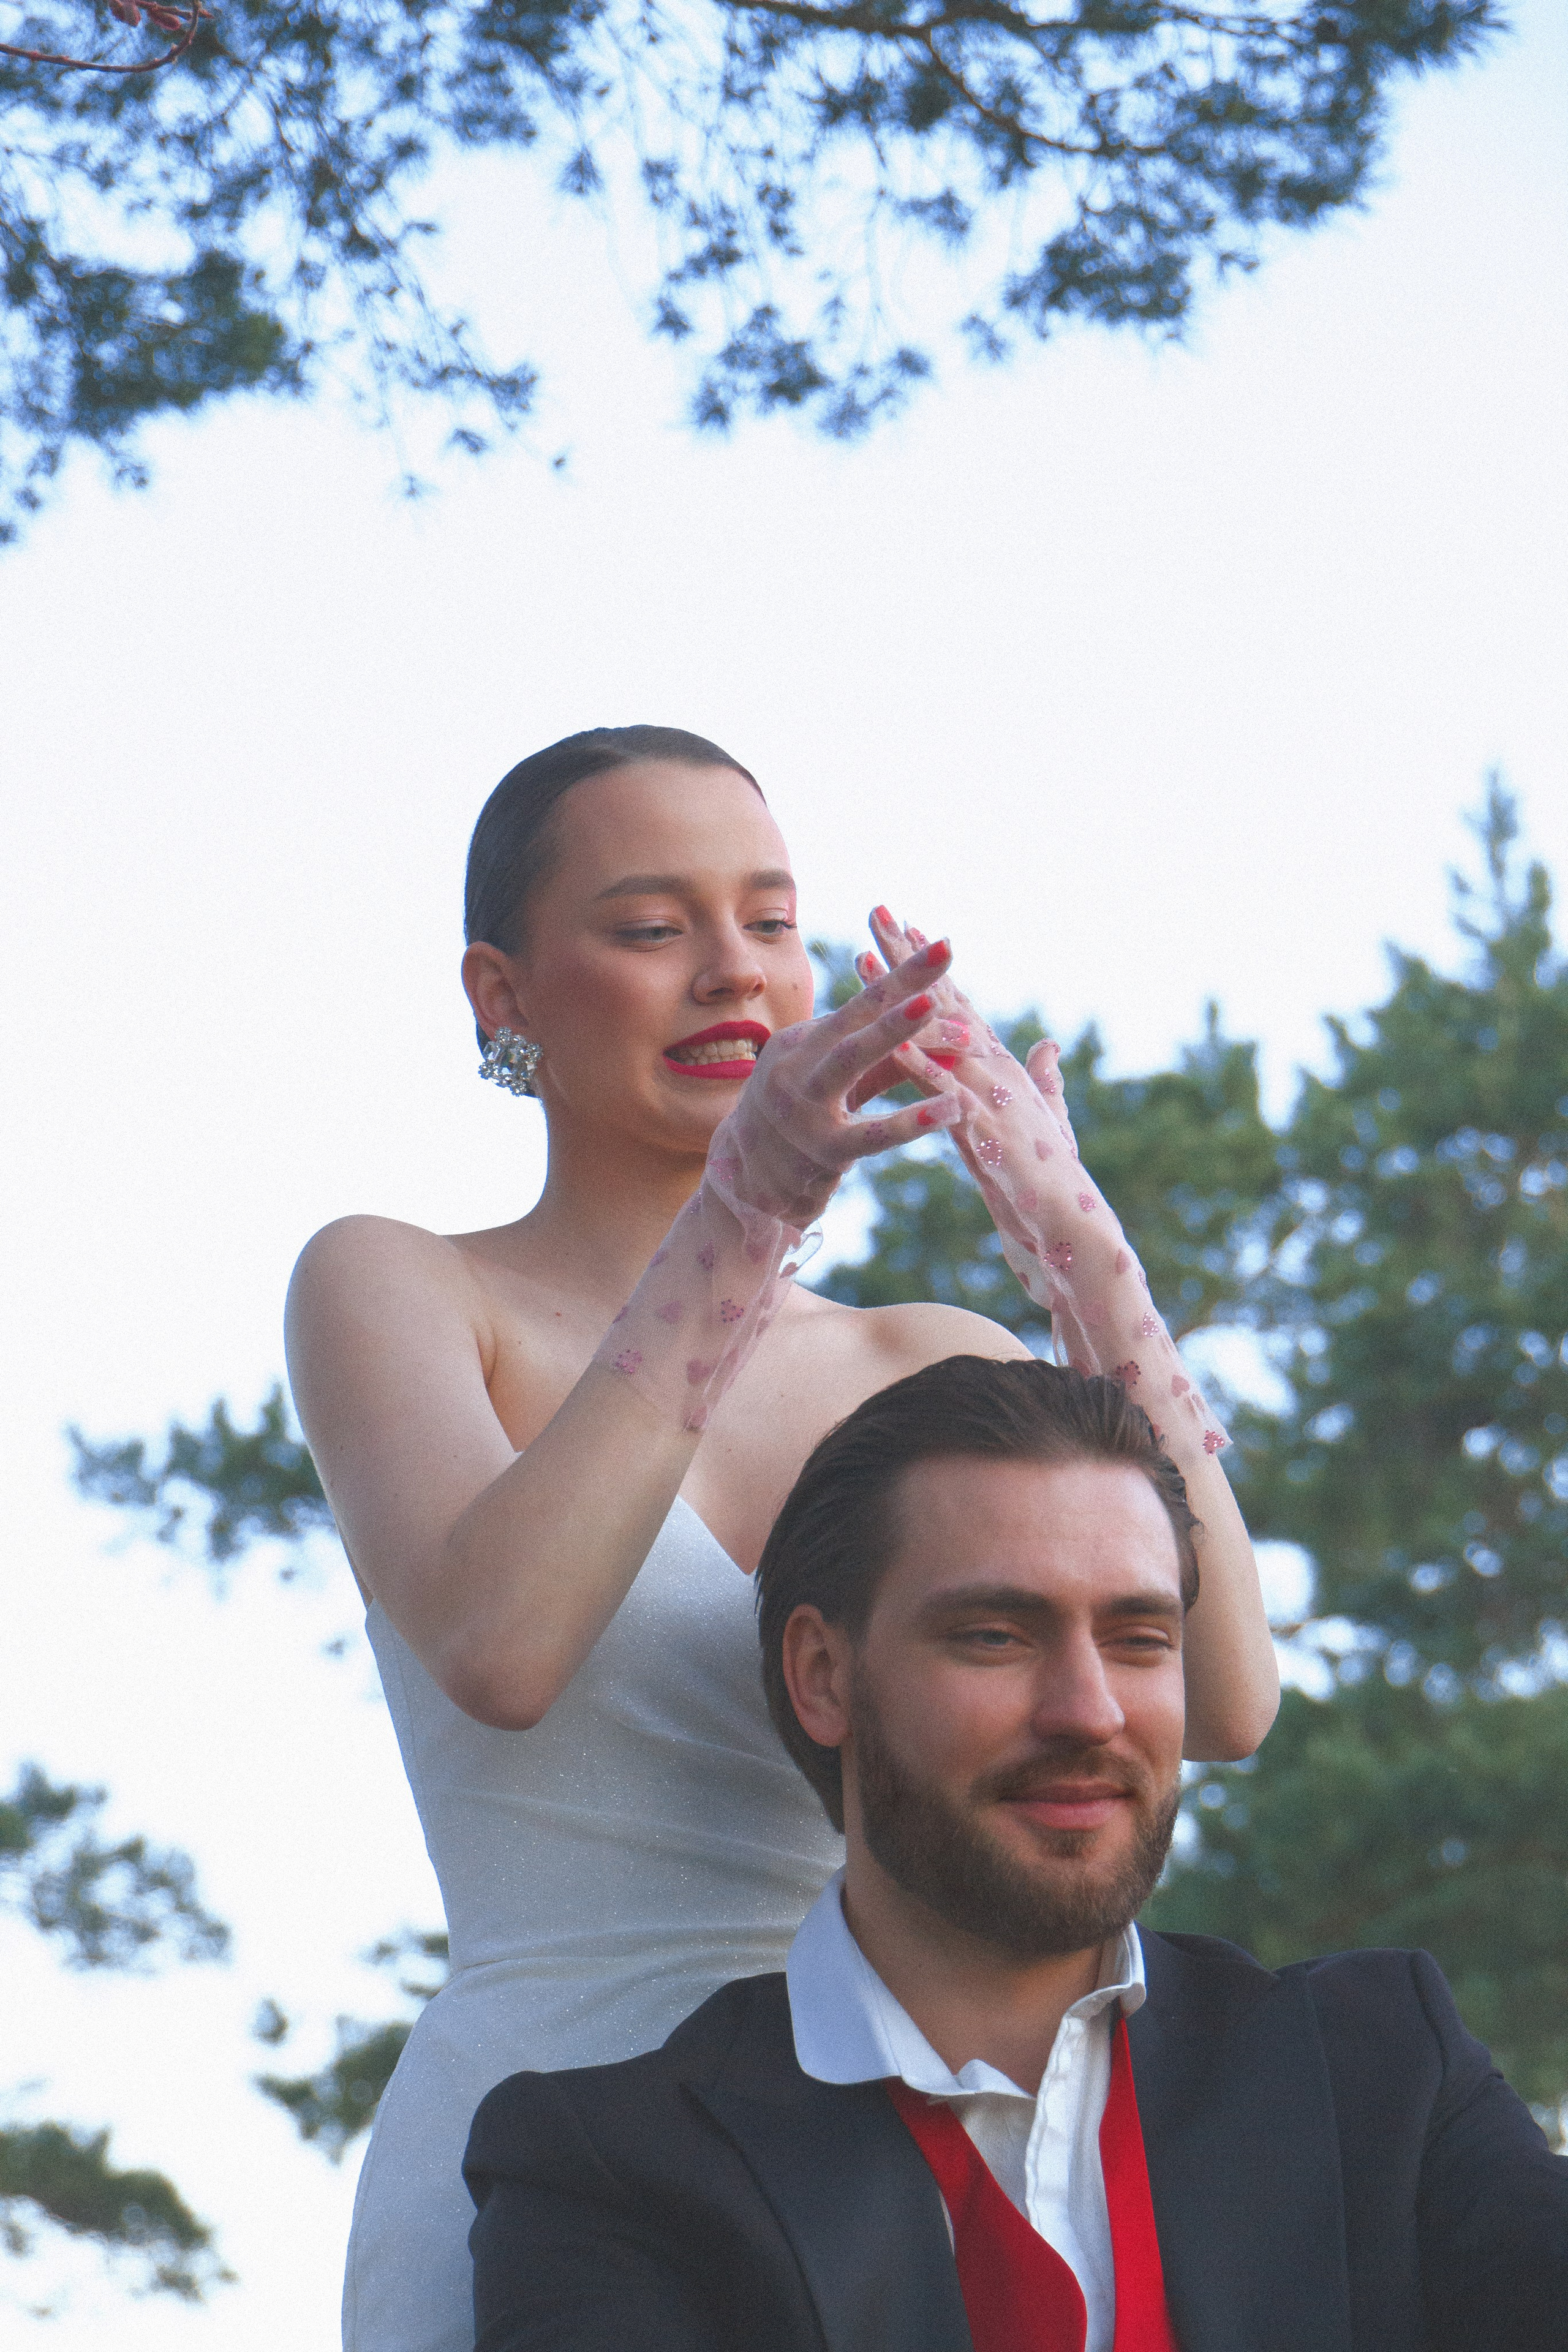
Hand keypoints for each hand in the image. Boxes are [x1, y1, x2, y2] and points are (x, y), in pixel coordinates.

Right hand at [711, 935, 962, 1230]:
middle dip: (903, 983)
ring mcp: (805, 1107)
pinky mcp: (820, 1152)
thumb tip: (930, 1019)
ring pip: (854, 1060)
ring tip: (942, 1015)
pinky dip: (912, 1120)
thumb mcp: (826, 1076)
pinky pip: (872, 1134)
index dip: (901, 973)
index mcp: (802, 1041)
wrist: (745, 1182)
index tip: (943, 945)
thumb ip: (871, 1052)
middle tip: (945, 952)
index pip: (861, 1003)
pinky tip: (951, 1109)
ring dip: (896, 1031)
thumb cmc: (799, 1119)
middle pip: (856, 1017)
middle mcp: (797, 1065)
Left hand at [854, 907, 1226, 1457]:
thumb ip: (1042, 1081)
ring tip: (867, 958)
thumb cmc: (1052, 1182)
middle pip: (947, 1002)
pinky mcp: (991, 1135)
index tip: (900, 924)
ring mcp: (995, 1099)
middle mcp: (999, 1072)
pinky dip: (921, 1065)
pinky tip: (891, 1039)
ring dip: (903, 997)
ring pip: (942, 1036)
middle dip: (911, 957)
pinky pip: (949, 1094)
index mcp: (1002, 1069)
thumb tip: (1046, 1046)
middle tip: (877, 909)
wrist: (1074, 1231)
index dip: (928, 965)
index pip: (958, 1005)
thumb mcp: (1042, 1123)